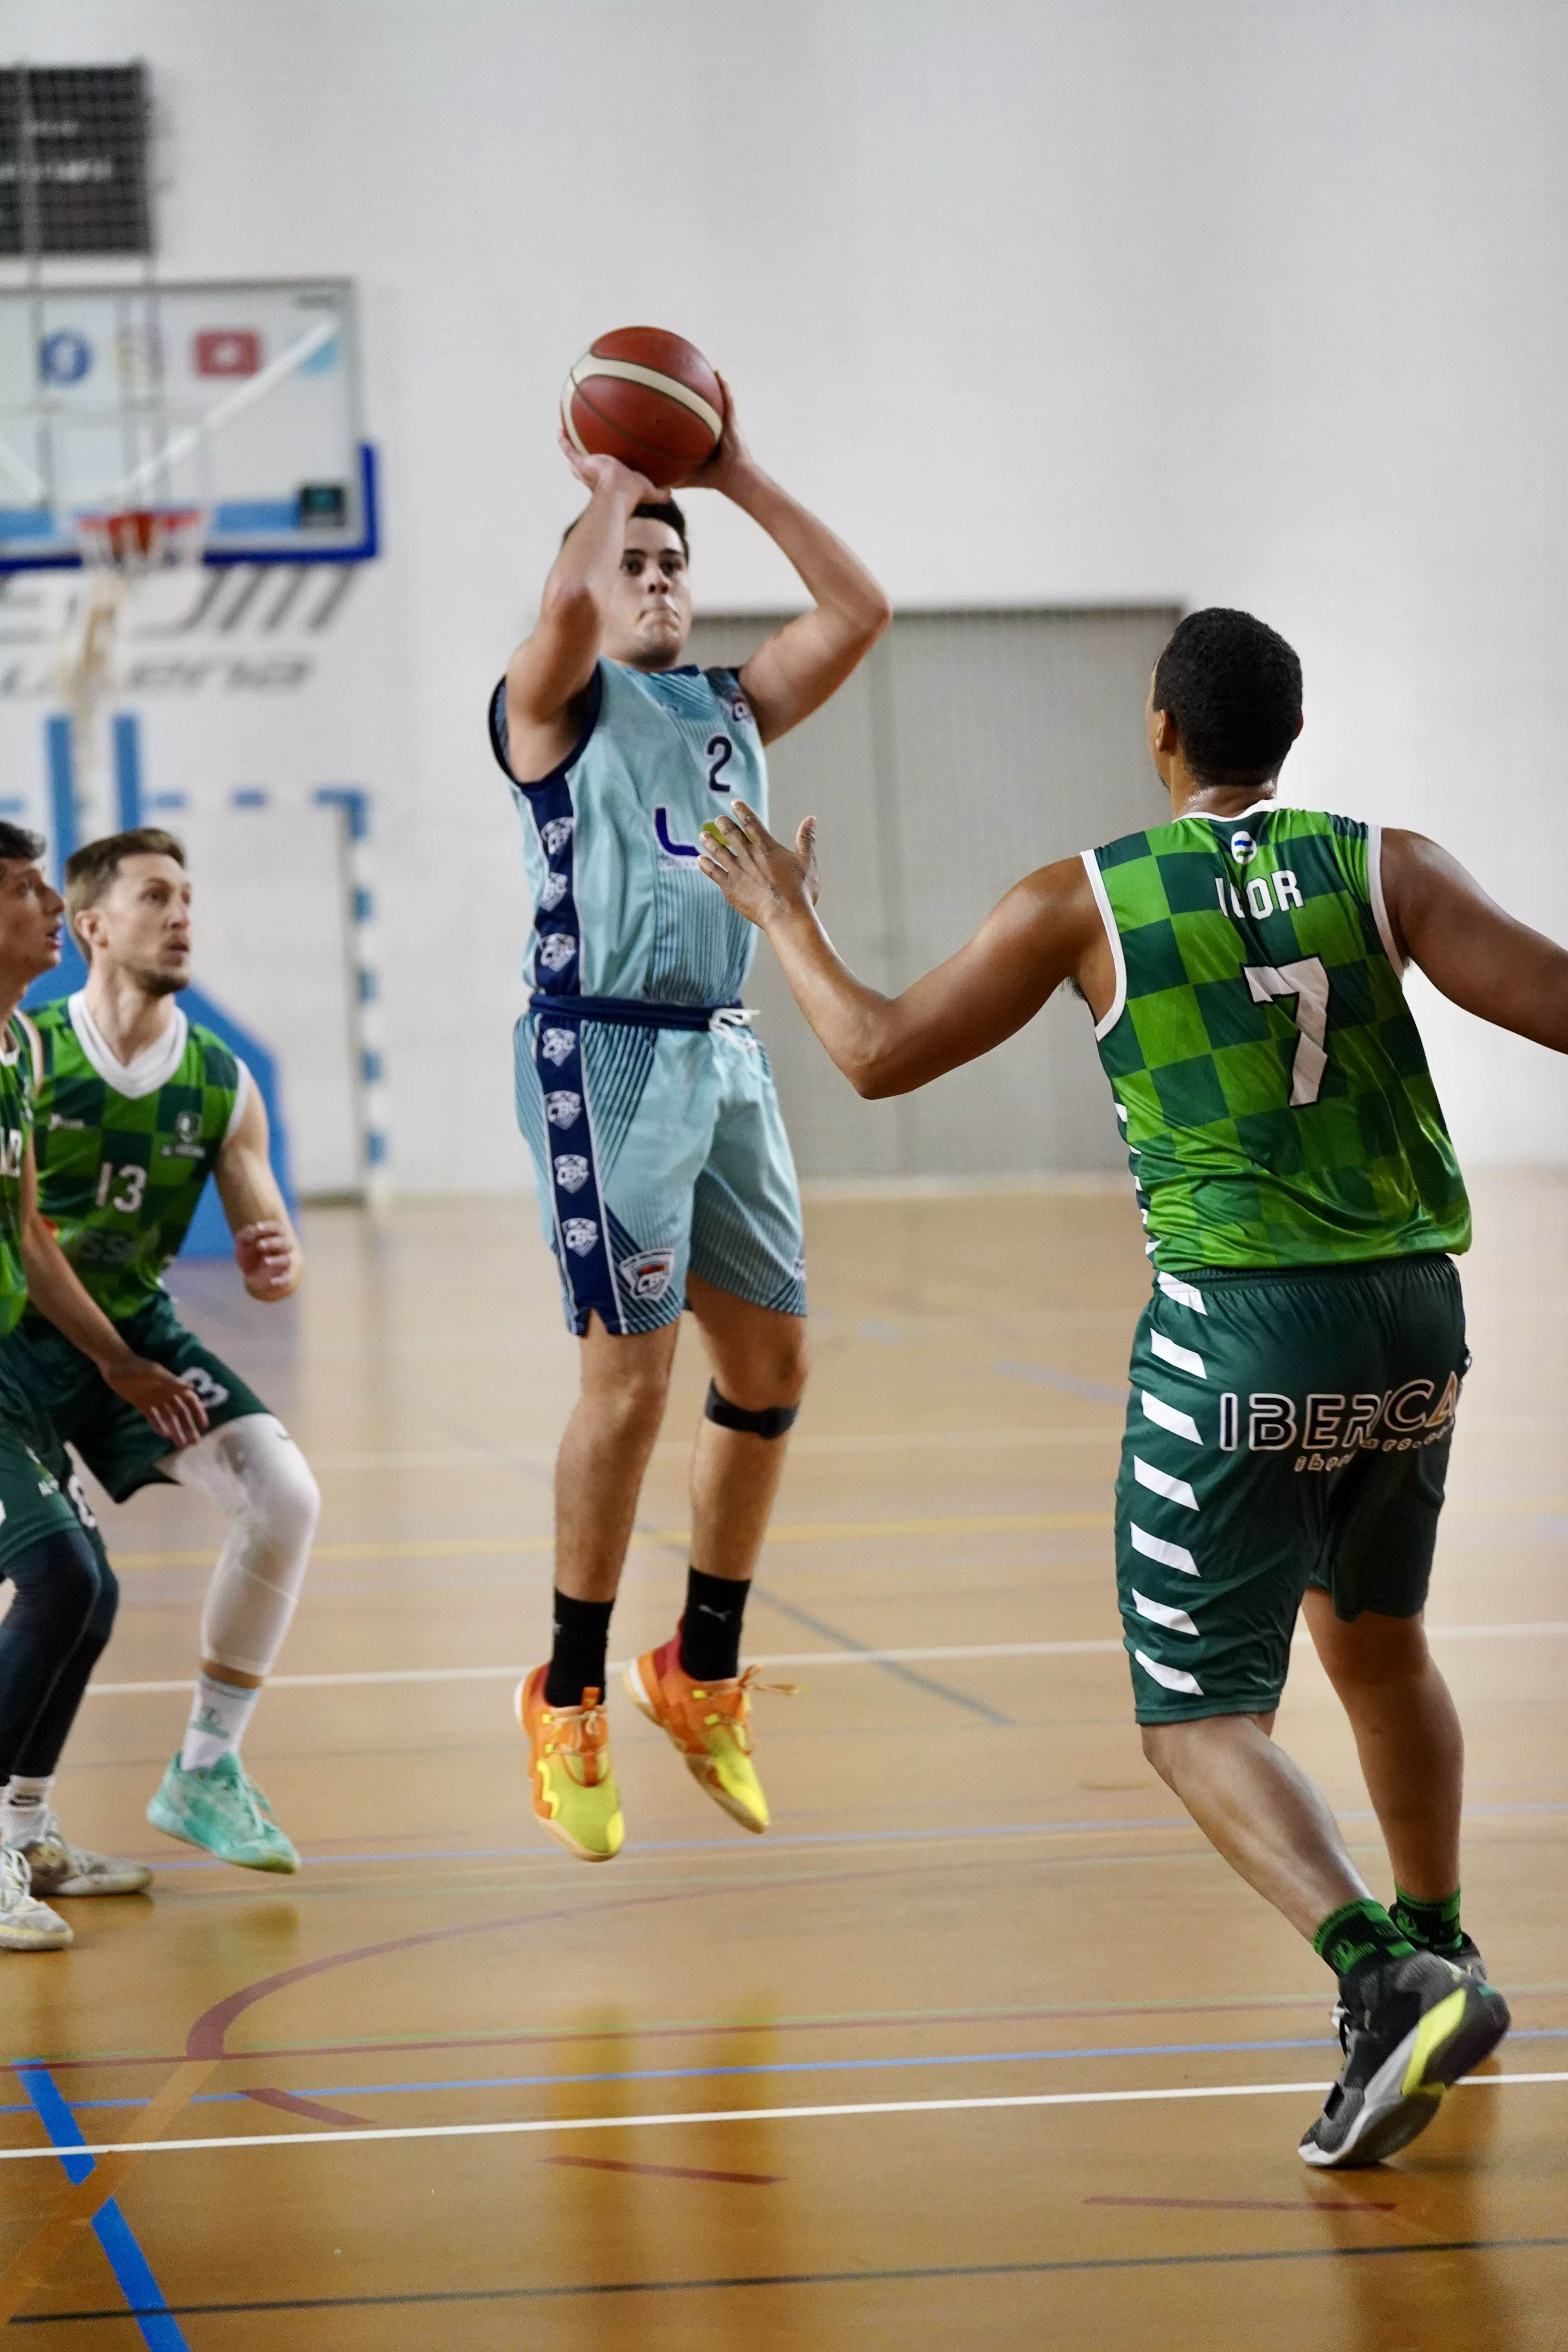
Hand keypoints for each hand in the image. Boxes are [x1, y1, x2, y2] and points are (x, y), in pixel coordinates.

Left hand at [100, 1354, 208, 1448]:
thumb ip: (172, 1382)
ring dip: (176, 1430)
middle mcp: (166, 1394)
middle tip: (194, 1442)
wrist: (116, 1366)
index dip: (198, 1412)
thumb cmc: (137, 1368)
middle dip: (188, 1427)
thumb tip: (192, 1388)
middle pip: (181, 1413)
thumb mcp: (155, 1373)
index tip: (204, 1425)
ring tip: (181, 1444)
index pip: (190, 1400)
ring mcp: (154, 1401)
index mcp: (172, 1385)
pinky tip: (164, 1435)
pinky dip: (158, 1425)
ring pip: (168, 1418)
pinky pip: (153, 1417)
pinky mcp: (142, 1405)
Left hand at [234, 1219, 295, 1299]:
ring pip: (287, 1260)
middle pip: (285, 1243)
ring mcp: (284, 1264)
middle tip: (259, 1245)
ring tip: (265, 1261)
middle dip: (272, 1243)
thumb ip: (247, 1234)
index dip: (269, 1227)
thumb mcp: (242, 1242)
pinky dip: (281, 1281)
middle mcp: (284, 1249)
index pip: (277, 1228)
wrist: (252, 1275)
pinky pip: (287, 1279)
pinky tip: (271, 1282)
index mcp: (276, 1237)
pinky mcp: (283, 1278)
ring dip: (276, 1260)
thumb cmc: (249, 1254)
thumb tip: (254, 1230)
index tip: (257, 1227)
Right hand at [557, 433, 656, 506]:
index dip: (600, 473)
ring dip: (571, 448)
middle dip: (582, 462)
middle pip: (584, 470)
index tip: (601, 466)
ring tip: (568, 435)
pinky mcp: (581, 463)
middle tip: (581, 450)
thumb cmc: (632, 495)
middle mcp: (593, 476)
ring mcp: (585, 469)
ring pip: (575, 459)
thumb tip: (671, 493)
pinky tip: (560, 430)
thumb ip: (660, 494)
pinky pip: (568, 449)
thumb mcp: (649, 492)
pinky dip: (563, 441)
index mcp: (607, 483)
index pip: (601, 478)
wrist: (617, 492)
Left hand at [665, 375, 754, 498]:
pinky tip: (718, 373)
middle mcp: (712, 428)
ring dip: (710, 385)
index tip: (666, 400)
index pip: (689, 422)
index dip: (680, 412)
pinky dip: (724, 387)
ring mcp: (723, 424)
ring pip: (716, 400)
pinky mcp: (733, 422)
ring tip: (701, 366)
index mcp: (702, 439)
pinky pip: (728, 401)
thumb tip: (648, 479)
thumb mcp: (685, 476)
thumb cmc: (712, 479)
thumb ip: (669, 475)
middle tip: (680, 378)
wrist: (734, 479)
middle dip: (693, 394)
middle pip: (701, 407)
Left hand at [698, 800, 819, 926]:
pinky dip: (706, 865)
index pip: (751, 822)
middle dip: (723, 824)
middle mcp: (748, 855)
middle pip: (731, 834)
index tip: (734, 803)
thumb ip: (806, 839)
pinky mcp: (729, 888)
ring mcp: (737, 871)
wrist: (786, 916)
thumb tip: (811, 819)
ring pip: (718, 851)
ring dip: (710, 841)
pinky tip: (701, 860)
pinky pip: (713, 873)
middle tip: (718, 819)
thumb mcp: (808, 862)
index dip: (742, 811)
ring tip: (703, 835)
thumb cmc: (800, 891)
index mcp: (767, 847)